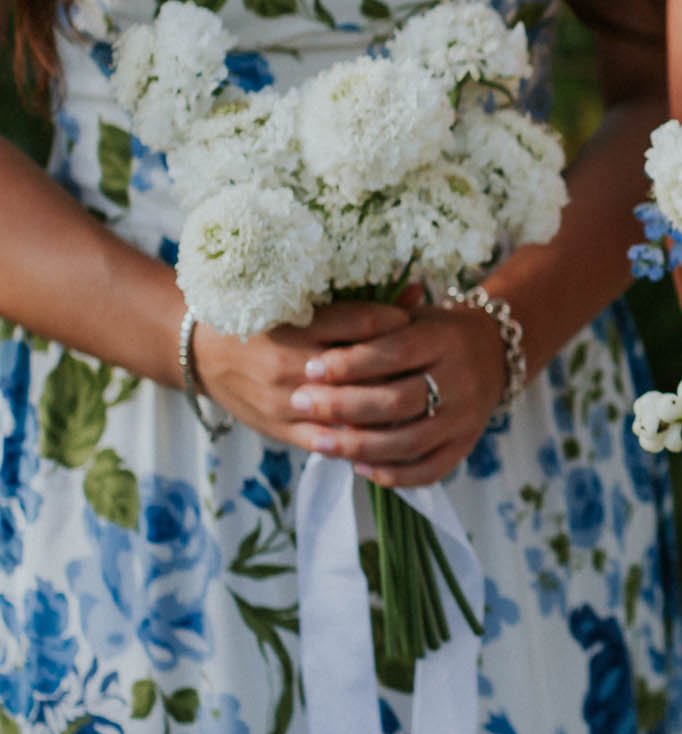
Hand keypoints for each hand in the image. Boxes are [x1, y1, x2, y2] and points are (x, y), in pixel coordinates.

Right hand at [190, 302, 412, 451]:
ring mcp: (284, 401)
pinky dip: (363, 440)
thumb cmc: (261, 321)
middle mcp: (290, 364)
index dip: (397, 322)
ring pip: (351, 411)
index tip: (412, 322)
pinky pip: (331, 442)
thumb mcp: (301, 303)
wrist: (202, 353)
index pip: (364, 323)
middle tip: (426, 365)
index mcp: (296, 326)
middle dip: (400, 368)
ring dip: (388, 409)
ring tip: (419, 400)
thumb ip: (359, 301)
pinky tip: (391, 435)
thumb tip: (416, 291)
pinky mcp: (280, 429)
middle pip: (363, 370)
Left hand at [281, 302, 511, 487]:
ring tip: (318, 443)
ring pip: (409, 442)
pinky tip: (360, 468)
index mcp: (446, 340)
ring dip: (358, 446)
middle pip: (398, 401)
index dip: (350, 363)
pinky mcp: (467, 444)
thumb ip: (371, 332)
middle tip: (299, 402)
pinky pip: (430, 470)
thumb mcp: (410, 317)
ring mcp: (466, 417)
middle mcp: (462, 380)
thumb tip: (321, 365)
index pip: (395, 353)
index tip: (310, 368)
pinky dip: (394, 474)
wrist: (494, 349)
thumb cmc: (434, 331)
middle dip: (343, 406)